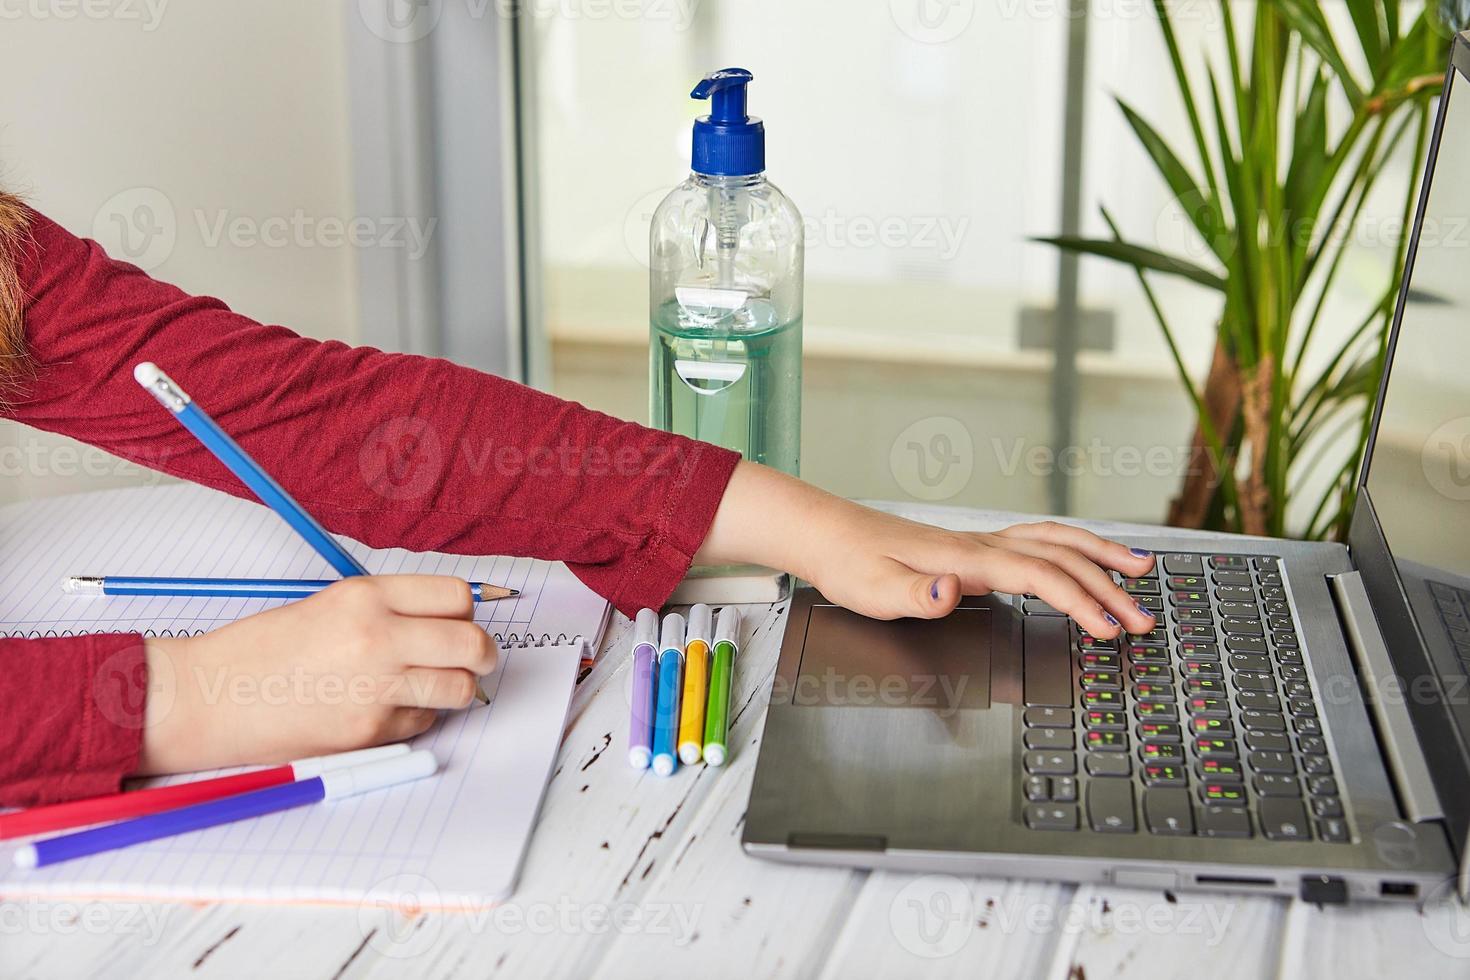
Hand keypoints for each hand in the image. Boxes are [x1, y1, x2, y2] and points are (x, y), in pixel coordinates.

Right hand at [136, 576, 496, 774]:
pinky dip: (416, 718)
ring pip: (460, 688)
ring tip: (432, 686)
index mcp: (366, 597)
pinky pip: (423, 722)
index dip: (467, 612)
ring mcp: (375, 688)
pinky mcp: (369, 732)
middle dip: (482, 654)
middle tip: (477, 659)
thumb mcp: (328, 606)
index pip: (456, 597)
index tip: (464, 621)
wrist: (207, 697)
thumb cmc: (259, 650)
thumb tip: (446, 621)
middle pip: (472, 644)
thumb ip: (386, 610)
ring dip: (456, 689)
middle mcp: (377, 637)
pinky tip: (383, 709)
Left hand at [695, 462, 1157, 636]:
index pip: (1040, 578)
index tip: (1110, 628)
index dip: (1081, 603)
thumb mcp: (874, 592)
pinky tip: (1082, 557)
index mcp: (967, 559)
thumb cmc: (850, 565)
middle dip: (1108, 588)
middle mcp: (981, 545)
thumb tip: (950, 593)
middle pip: (1060, 560)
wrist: (827, 534)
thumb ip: (916, 596)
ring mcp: (980, 543)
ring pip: (1055, 542)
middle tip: (1145, 618)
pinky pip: (1037, 541)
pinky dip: (1071, 547)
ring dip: (1100, 556)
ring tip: (1140, 570)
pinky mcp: (974, 547)